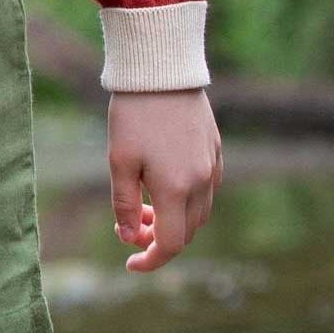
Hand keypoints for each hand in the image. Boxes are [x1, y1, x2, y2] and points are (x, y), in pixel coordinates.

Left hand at [107, 87, 220, 271]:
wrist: (161, 68)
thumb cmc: (133, 113)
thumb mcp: (119, 159)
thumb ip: (124, 204)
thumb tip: (128, 237)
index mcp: (176, 188)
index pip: (171, 244)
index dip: (151, 260)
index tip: (130, 263)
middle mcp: (201, 181)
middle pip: (187, 231)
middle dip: (159, 237)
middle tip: (129, 224)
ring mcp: (212, 164)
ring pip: (199, 211)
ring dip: (174, 218)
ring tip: (143, 202)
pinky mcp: (214, 148)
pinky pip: (206, 187)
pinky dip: (187, 198)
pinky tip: (163, 181)